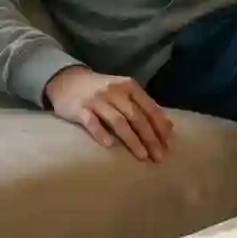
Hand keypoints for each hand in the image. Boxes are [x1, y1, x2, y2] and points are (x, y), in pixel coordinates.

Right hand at [44, 66, 173, 161]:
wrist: (67, 80)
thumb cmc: (102, 90)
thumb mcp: (125, 92)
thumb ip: (145, 107)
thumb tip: (170, 127)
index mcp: (129, 87)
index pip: (150, 109)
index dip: (161, 128)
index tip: (169, 145)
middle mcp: (115, 91)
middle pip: (137, 117)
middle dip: (150, 138)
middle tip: (159, 156)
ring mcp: (97, 100)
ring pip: (118, 121)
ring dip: (132, 140)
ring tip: (142, 156)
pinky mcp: (79, 109)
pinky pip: (92, 122)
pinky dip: (101, 133)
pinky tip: (110, 145)